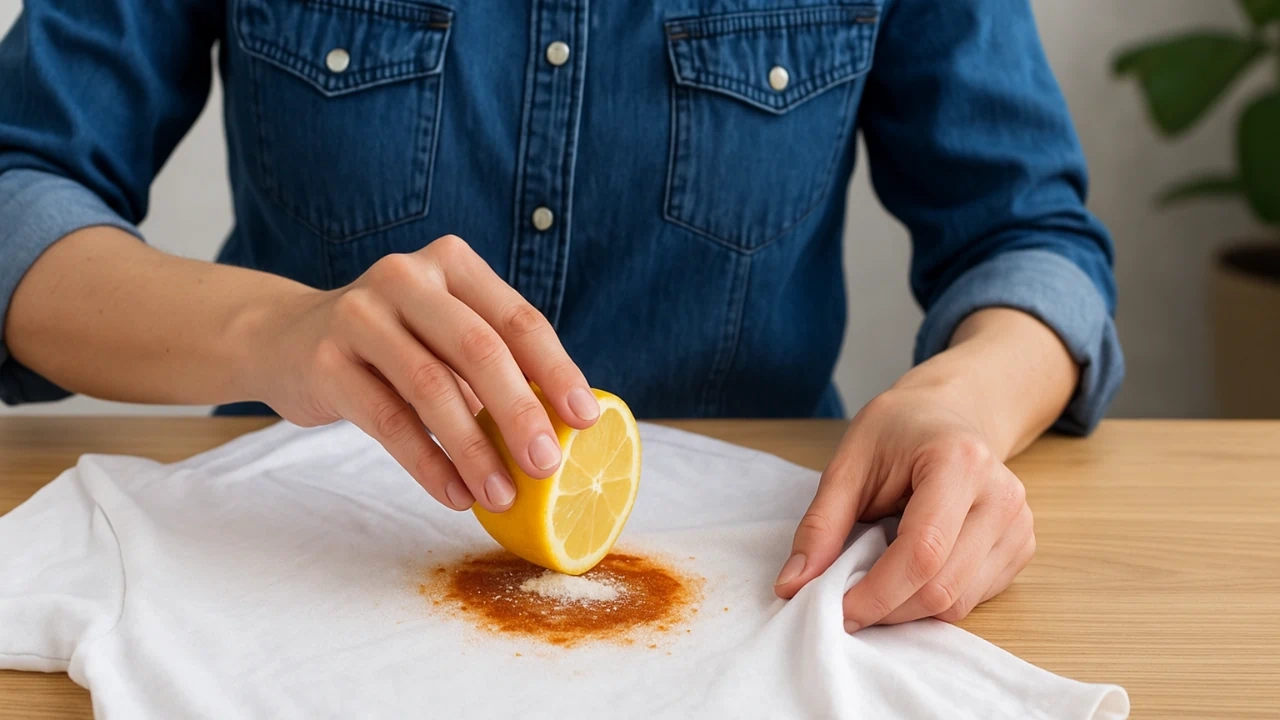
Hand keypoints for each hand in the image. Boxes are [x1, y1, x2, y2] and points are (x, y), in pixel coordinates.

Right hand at [240, 235, 599, 512]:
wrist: (285, 339)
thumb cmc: (392, 344)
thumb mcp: (443, 334)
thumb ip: (495, 366)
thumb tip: (564, 431)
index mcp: (452, 263)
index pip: (517, 319)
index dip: (557, 371)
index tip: (585, 420)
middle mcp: (406, 277)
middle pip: (478, 349)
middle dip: (520, 412)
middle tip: (547, 465)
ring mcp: (360, 315)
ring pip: (431, 388)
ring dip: (473, 450)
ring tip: (502, 494)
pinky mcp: (325, 361)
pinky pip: (388, 420)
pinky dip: (428, 464)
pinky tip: (455, 494)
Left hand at [773, 385, 1034, 629]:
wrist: (949, 414)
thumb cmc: (898, 431)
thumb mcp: (848, 463)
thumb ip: (821, 525)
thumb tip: (793, 584)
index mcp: (959, 462)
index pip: (922, 551)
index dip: (876, 593)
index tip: (835, 608)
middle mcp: (1002, 496)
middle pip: (942, 587)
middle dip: (886, 609)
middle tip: (844, 602)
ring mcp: (1018, 526)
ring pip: (958, 603)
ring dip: (906, 609)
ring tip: (874, 579)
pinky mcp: (1020, 548)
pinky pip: (971, 599)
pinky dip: (930, 600)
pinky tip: (907, 572)